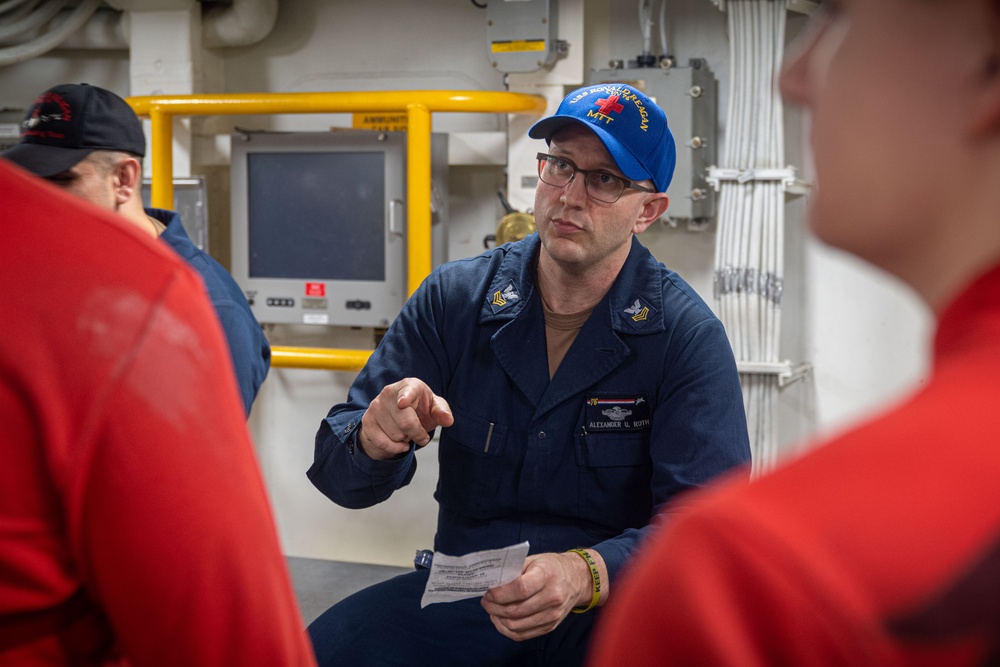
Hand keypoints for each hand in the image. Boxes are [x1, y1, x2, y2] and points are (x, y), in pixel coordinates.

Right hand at [357, 378, 453, 460]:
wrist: (398, 416)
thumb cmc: (419, 409)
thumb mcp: (434, 409)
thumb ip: (442, 412)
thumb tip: (448, 419)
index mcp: (409, 385)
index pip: (408, 391)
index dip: (406, 397)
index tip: (403, 403)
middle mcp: (389, 392)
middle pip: (405, 423)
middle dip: (417, 434)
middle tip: (421, 433)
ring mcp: (376, 405)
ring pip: (395, 435)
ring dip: (404, 439)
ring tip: (405, 431)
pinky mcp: (367, 420)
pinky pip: (382, 442)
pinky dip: (394, 448)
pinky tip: (399, 442)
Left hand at [480, 550, 605, 640]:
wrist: (578, 579)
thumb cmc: (551, 567)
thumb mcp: (534, 560)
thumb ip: (514, 570)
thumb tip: (491, 582)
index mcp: (547, 576)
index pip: (520, 589)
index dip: (500, 593)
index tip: (489, 591)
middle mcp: (552, 597)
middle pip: (516, 610)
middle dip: (494, 607)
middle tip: (485, 600)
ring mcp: (552, 615)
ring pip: (517, 626)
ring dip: (498, 619)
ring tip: (491, 609)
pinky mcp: (550, 626)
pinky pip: (523, 635)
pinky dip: (506, 630)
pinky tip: (500, 620)